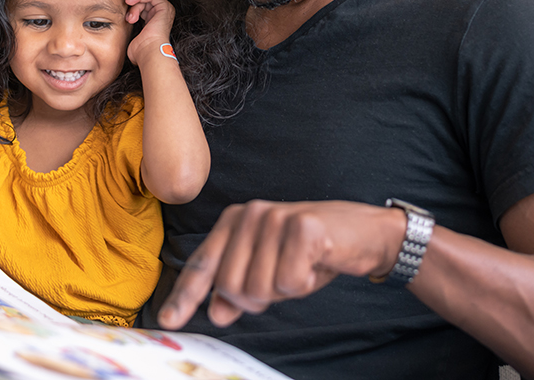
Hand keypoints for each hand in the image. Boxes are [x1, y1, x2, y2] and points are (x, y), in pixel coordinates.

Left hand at [125, 0, 175, 65]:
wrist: (148, 50)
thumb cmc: (142, 50)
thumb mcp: (134, 38)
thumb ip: (132, 31)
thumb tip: (124, 30)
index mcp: (156, 24)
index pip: (144, 11)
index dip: (134, 10)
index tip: (126, 15)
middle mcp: (161, 18)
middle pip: (144, 5)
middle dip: (134, 9)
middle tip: (128, 19)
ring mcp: (165, 12)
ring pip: (146, 1)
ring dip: (135, 6)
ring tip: (131, 18)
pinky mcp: (165, 7)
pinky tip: (132, 2)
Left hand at [157, 200, 405, 329]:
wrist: (365, 232)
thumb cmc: (313, 251)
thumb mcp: (271, 271)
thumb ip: (240, 289)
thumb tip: (215, 311)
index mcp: (235, 221)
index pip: (204, 264)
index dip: (186, 295)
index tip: (169, 319)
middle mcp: (249, 214)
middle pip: (231, 286)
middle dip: (257, 298)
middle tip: (285, 279)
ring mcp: (274, 217)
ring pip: (258, 288)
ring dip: (284, 291)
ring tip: (302, 267)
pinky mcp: (302, 226)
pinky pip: (289, 282)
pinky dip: (305, 283)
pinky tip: (317, 264)